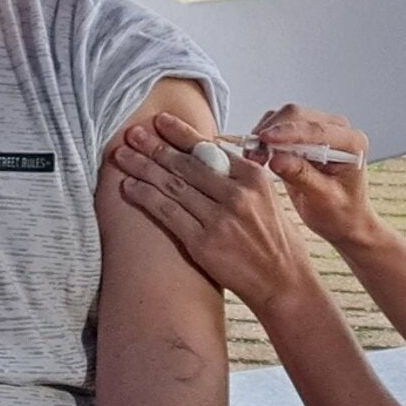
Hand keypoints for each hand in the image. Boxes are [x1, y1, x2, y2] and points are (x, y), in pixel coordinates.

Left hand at [113, 112, 316, 315]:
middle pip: (186, 164)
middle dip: (155, 146)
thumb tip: (209, 157)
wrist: (283, 284)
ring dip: (143, 167)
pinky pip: (167, 213)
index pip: (210, 148)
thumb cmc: (275, 243)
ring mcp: (220, 219)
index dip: (181, 133)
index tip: (160, 121)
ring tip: (121, 155)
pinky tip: (128, 187)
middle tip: (132, 133)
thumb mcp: (268, 199)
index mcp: (254, 178)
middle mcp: (237, 194)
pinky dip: (145, 197)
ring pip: (172, 185)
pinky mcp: (203, 243)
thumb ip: (240, 179)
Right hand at [250, 105, 378, 247]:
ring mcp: (319, 130)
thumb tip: (277, 159)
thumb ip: (302, 176)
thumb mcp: (324, 199)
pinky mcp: (302, 136)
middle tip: (254, 153)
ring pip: (284, 118)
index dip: (288, 132)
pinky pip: (278, 126)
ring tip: (255, 158)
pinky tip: (260, 156)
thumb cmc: (342, 213)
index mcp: (352, 142)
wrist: (344, 221)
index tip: (265, 139)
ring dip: (265, 135)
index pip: (316, 129)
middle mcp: (337, 130)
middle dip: (272, 131)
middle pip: (297, 115)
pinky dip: (265, 139)